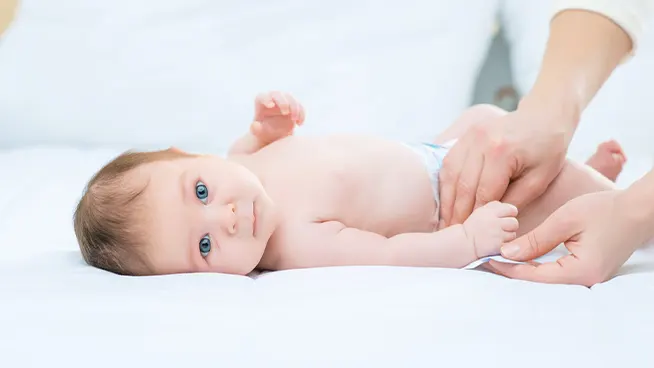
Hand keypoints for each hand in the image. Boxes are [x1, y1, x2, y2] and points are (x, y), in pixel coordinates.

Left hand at [251, 91, 304, 143]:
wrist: (274, 134)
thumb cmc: (263, 132)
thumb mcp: (258, 132)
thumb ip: (255, 129)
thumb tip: (255, 126)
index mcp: (261, 101)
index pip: (263, 96)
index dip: (266, 99)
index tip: (271, 105)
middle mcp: (272, 98)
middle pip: (278, 94)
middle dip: (283, 102)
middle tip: (286, 112)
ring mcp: (284, 100)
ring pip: (291, 98)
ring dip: (294, 108)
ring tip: (295, 120)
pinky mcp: (294, 105)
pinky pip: (299, 106)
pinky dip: (301, 114)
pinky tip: (299, 124)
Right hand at [438, 105, 572, 227]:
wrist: (544, 117)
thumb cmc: (548, 150)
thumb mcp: (539, 180)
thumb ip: (514, 200)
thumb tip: (490, 220)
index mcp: (502, 152)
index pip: (482, 192)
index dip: (475, 216)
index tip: (470, 235)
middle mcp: (481, 141)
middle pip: (463, 185)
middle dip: (457, 212)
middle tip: (452, 233)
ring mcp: (470, 136)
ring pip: (450, 174)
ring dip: (446, 199)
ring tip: (445, 220)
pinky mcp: (466, 135)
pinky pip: (449, 162)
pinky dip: (446, 183)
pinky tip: (447, 199)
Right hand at [462, 201, 518, 258]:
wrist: (464, 243)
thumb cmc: (473, 227)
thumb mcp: (481, 212)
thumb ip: (495, 207)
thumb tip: (510, 209)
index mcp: (490, 211)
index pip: (512, 210)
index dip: (510, 214)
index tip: (504, 218)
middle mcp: (494, 221)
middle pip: (514, 222)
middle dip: (510, 226)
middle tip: (501, 229)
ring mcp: (496, 233)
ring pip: (513, 233)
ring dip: (508, 236)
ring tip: (497, 236)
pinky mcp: (498, 244)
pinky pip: (509, 243)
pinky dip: (504, 244)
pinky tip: (496, 243)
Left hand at [487, 190, 645, 285]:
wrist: (638, 210)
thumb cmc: (605, 210)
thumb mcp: (565, 220)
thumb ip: (536, 239)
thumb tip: (506, 253)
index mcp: (580, 271)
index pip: (534, 276)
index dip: (507, 268)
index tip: (486, 258)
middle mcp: (586, 281)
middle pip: (539, 282)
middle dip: (512, 271)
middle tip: (487, 260)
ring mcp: (589, 278)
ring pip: (548, 279)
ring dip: (525, 269)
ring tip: (499, 259)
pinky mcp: (589, 271)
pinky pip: (558, 273)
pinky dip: (539, 266)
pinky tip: (523, 257)